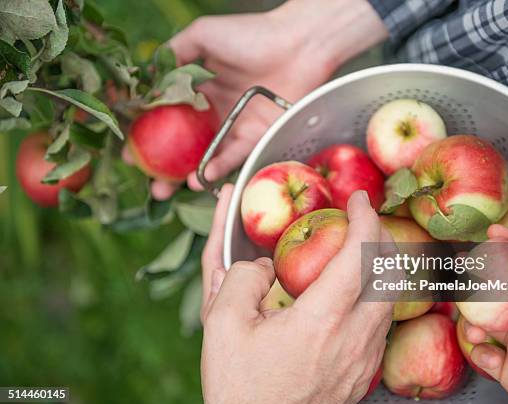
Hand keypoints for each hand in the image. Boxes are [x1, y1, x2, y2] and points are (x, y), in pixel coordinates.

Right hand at [136, 0, 386, 200]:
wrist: (299, 43)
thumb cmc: (252, 34)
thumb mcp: (203, 35)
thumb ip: (174, 54)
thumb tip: (143, 76)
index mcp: (200, 89)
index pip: (168, 118)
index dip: (148, 136)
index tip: (130, 153)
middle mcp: (215, 111)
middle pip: (185, 145)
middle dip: (167, 168)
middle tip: (152, 185)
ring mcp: (236, 126)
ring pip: (207, 156)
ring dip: (189, 174)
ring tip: (171, 188)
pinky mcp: (257, 136)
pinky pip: (235, 155)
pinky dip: (218, 166)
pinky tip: (202, 175)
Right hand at [200, 189, 392, 403]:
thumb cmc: (240, 387)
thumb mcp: (222, 325)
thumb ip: (240, 278)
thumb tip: (262, 263)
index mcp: (321, 321)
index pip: (360, 255)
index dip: (365, 218)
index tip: (359, 200)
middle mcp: (354, 338)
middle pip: (390, 273)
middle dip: (381, 235)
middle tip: (363, 218)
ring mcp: (365, 359)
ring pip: (392, 299)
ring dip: (382, 265)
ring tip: (361, 249)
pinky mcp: (365, 374)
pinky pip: (383, 323)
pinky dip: (378, 294)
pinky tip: (355, 293)